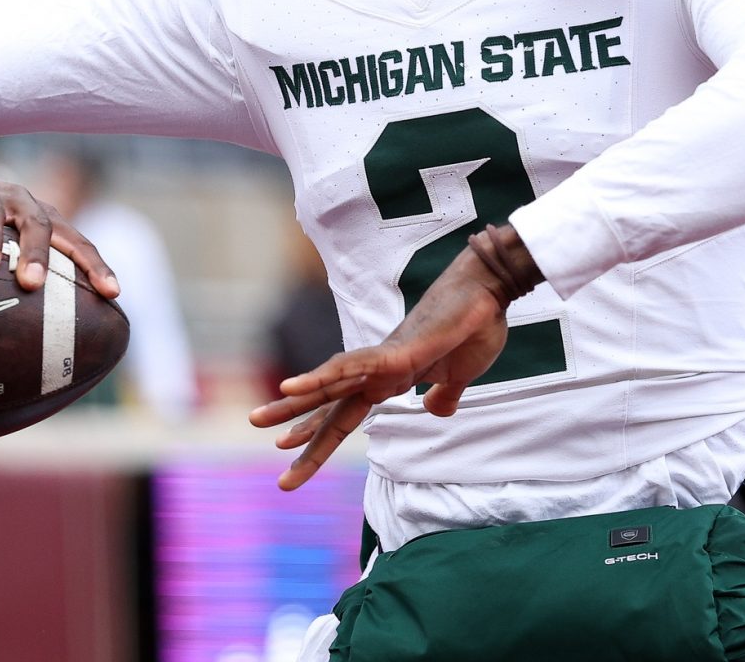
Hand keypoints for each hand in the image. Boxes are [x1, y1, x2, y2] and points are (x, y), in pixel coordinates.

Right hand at [0, 150, 116, 296]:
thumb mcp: (10, 243)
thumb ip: (22, 281)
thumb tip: (39, 345)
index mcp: (41, 218)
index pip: (76, 241)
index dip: (95, 265)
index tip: (112, 292)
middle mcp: (18, 201)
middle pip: (37, 223)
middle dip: (37, 253)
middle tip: (32, 283)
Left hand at [250, 228, 536, 490]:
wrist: (489, 292)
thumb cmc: (475, 327)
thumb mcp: (459, 377)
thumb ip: (444, 395)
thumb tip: (436, 410)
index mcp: (390, 379)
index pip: (346, 414)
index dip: (317, 435)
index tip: (286, 451)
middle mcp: (378, 370)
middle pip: (330, 405)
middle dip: (294, 425)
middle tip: (255, 430)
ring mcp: (384, 359)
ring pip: (330, 386)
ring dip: (294, 403)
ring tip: (257, 420)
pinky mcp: (396, 352)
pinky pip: (352, 368)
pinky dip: (321, 378)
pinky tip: (293, 385)